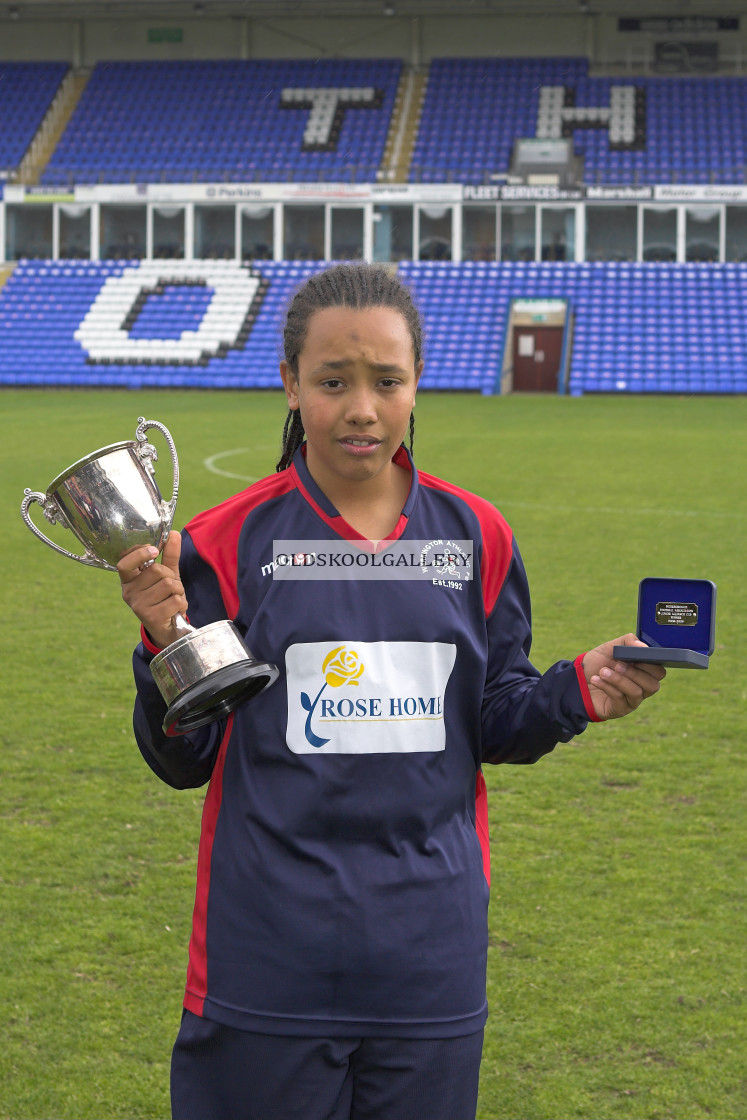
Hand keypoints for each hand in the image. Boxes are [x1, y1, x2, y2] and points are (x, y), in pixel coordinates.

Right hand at [117, 531, 186, 649]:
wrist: (169, 629)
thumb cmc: (164, 598)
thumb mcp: (167, 575)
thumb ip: (169, 555)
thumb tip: (173, 533)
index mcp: (128, 580)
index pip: (124, 563)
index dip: (139, 553)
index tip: (154, 550)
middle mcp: (129, 593)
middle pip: (156, 570)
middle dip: (171, 577)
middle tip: (170, 589)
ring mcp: (138, 606)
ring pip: (168, 584)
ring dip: (179, 591)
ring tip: (172, 599)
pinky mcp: (150, 617)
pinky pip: (175, 600)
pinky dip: (182, 603)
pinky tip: (175, 610)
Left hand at [583, 633, 665, 721]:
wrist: (579, 678)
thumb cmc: (599, 663)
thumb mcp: (611, 647)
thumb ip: (628, 642)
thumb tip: (642, 646)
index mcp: (644, 672)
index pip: (659, 672)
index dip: (649, 664)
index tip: (634, 656)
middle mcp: (642, 687)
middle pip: (653, 685)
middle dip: (635, 673)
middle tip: (617, 665)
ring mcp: (632, 700)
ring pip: (636, 693)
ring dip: (618, 680)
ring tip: (603, 671)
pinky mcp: (620, 709)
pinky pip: (620, 699)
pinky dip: (607, 686)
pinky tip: (596, 679)